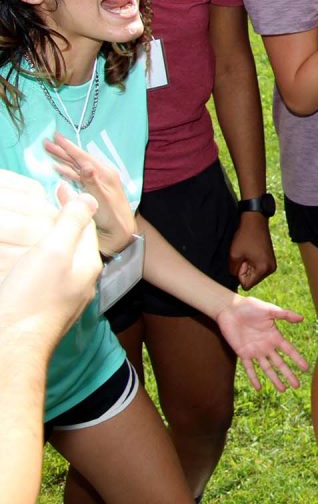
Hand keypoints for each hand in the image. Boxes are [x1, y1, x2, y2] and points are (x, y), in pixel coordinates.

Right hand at [0, 174, 100, 346]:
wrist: (10, 348)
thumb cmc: (32, 297)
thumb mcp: (54, 251)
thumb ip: (71, 223)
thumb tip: (89, 198)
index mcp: (87, 264)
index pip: (84, 225)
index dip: (70, 205)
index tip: (55, 187)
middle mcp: (79, 282)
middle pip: (71, 243)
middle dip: (58, 224)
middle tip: (41, 205)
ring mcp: (60, 298)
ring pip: (57, 262)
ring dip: (45, 243)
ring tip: (30, 230)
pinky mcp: (41, 310)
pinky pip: (42, 279)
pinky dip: (34, 264)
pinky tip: (21, 262)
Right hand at [43, 133, 135, 255]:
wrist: (122, 231)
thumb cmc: (113, 217)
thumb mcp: (102, 200)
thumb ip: (92, 182)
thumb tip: (85, 165)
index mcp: (104, 174)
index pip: (82, 157)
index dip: (68, 146)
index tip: (55, 135)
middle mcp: (102, 174)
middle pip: (78, 159)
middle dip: (62, 150)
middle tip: (46, 141)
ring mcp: (98, 181)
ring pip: (77, 166)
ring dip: (63, 159)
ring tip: (49, 150)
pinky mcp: (94, 189)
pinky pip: (78, 176)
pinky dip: (68, 171)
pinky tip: (58, 168)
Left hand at [214, 296, 307, 391]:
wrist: (230, 308)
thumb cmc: (251, 306)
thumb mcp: (270, 310)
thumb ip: (285, 315)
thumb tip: (302, 318)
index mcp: (275, 336)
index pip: (289, 351)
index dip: (297, 359)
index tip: (306, 368)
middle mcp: (267, 346)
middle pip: (280, 363)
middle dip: (288, 374)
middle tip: (297, 386)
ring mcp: (255, 351)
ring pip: (266, 369)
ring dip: (274, 379)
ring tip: (282, 390)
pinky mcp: (242, 353)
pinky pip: (249, 368)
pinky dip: (253, 378)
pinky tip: (258, 387)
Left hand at [228, 214, 276, 290]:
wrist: (255, 220)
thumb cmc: (244, 237)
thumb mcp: (233, 256)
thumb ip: (233, 271)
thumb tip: (236, 278)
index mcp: (263, 269)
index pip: (247, 285)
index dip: (239, 275)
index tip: (241, 262)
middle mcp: (271, 269)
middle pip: (252, 280)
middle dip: (244, 271)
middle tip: (244, 256)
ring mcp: (272, 264)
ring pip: (254, 274)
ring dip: (248, 267)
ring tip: (248, 253)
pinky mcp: (270, 259)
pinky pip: (258, 268)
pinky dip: (252, 262)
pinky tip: (251, 252)